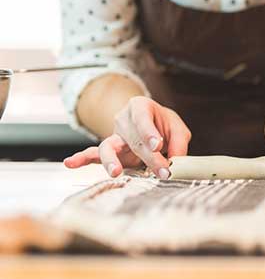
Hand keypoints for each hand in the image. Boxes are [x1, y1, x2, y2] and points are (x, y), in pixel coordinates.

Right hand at [63, 96, 191, 178]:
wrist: (148, 124)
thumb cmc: (162, 124)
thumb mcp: (176, 127)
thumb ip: (179, 142)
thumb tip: (176, 160)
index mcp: (140, 106)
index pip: (143, 119)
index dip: (149, 133)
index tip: (158, 145)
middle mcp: (123, 119)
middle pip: (133, 139)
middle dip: (148, 157)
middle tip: (163, 171)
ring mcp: (114, 135)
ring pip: (108, 147)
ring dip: (111, 160)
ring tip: (115, 172)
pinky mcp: (109, 151)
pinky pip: (93, 154)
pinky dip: (82, 159)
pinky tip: (70, 163)